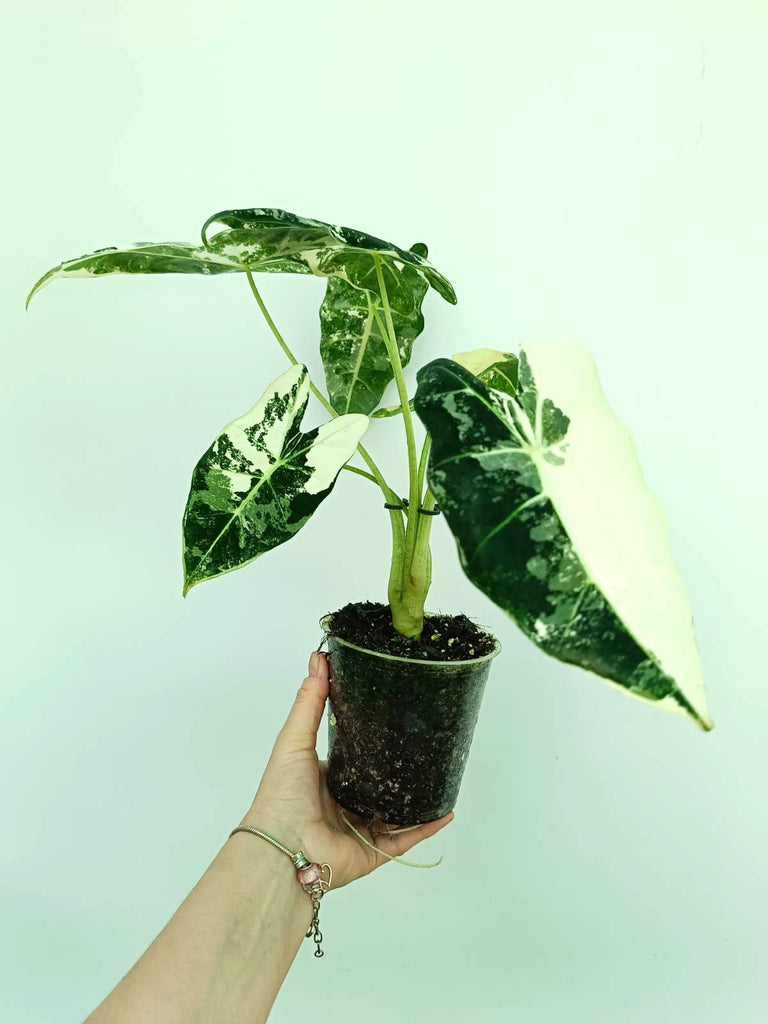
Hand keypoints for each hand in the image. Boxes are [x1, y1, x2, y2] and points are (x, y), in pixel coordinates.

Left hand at [237, 650, 454, 889]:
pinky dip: (425, 827)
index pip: (354, 757)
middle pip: (378, 784)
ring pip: (396, 812)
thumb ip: (309, 702)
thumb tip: (318, 659)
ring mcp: (359, 829)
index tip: (394, 720)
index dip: (372, 741)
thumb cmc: (281, 795)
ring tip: (440, 776)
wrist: (282, 847)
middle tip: (424, 746)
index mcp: (326, 780)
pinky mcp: (372, 852)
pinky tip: (444, 811)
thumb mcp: (294, 740)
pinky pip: (404, 840)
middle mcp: (343, 805)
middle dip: (399, 770)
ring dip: (417, 798)